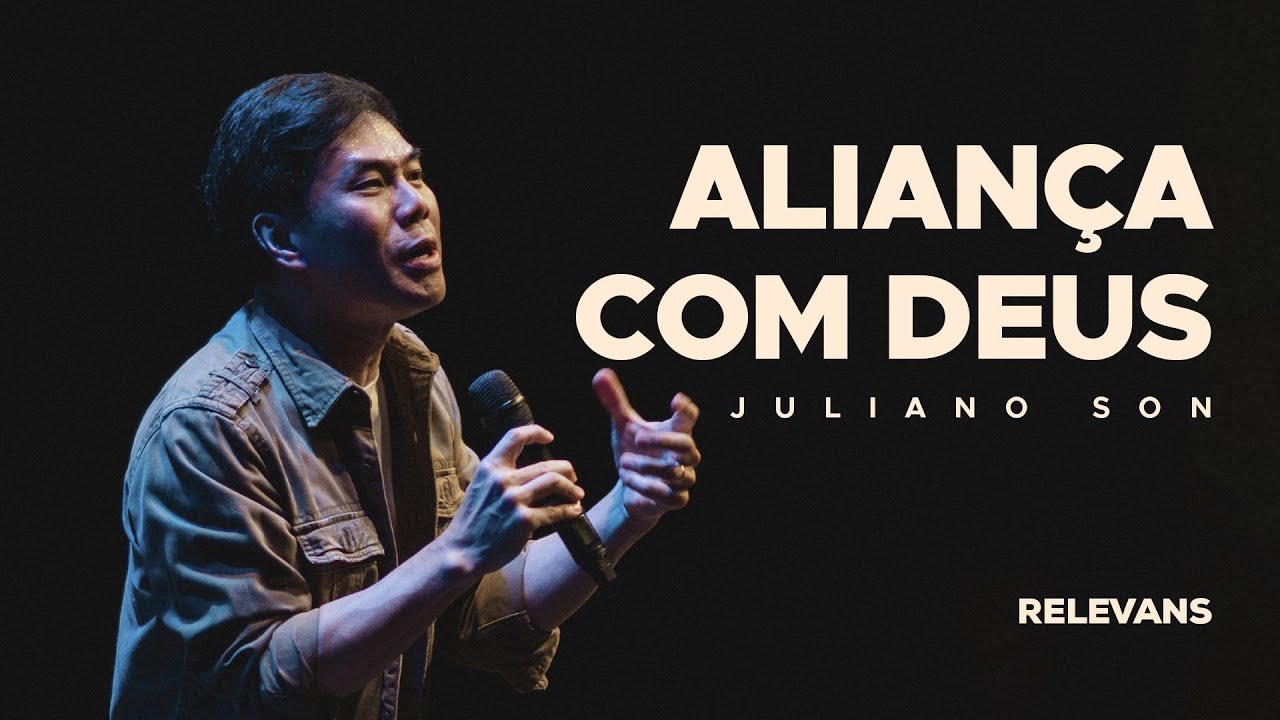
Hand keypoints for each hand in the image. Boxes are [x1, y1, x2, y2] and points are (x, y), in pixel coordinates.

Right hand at [438, 424, 583, 574]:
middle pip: (547, 465)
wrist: (462, 551)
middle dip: (567, 470)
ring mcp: (514, 500)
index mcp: (490, 467)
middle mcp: (503, 480)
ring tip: (577, 494)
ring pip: (555, 482)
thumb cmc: (472, 522)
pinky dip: (570, 510)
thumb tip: (530, 471)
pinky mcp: (525, 520)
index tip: (549, 438)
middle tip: (573, 477)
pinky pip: (556, 510)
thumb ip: (500, 475)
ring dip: (572, 488)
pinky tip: (574, 511)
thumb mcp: (480, 487)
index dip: (536, 432)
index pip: (515, 437)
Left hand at [592, 368, 700, 525]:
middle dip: (662, 442)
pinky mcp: (677, 499)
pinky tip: (627, 479)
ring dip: (645, 467)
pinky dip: (645, 486)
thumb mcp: (622, 426)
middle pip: (687, 446)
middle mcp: (684, 455)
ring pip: (674, 473)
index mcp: (675, 432)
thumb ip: (615, 401)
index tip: (676, 400)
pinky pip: (669, 495)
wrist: (631, 487)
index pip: (688, 418)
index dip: (686, 409)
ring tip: (623, 463)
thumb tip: (599, 374)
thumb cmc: (634, 451)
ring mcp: (683, 478)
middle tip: (636, 437)